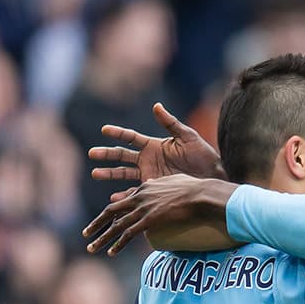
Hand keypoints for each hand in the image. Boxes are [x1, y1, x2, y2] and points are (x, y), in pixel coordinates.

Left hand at [82, 174, 236, 255]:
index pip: (123, 201)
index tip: (106, 221)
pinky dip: (118, 243)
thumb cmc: (195, 188)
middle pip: (112, 211)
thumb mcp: (176, 181)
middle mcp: (140, 197)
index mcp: (145, 187)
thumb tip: (160, 188)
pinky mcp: (150, 219)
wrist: (202, 194)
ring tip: (92, 248)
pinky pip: (128, 233)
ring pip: (116, 225)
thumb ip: (164, 185)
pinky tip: (111, 252)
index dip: (113, 212)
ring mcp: (143, 208)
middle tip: (86, 234)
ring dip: (102, 238)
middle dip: (97, 224)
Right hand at [90, 103, 224, 200]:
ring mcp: (149, 174)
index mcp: (153, 145)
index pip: (131, 138)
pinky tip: (114, 198)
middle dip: (106, 154)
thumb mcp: (187, 136)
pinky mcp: (154, 188)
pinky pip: (136, 191)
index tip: (104, 130)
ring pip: (124, 174)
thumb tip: (156, 106)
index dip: (118, 133)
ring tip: (95, 174)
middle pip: (122, 156)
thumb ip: (171, 123)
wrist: (212, 175)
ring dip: (110, 174)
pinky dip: (125, 195)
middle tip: (92, 154)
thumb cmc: (202, 154)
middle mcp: (148, 160)